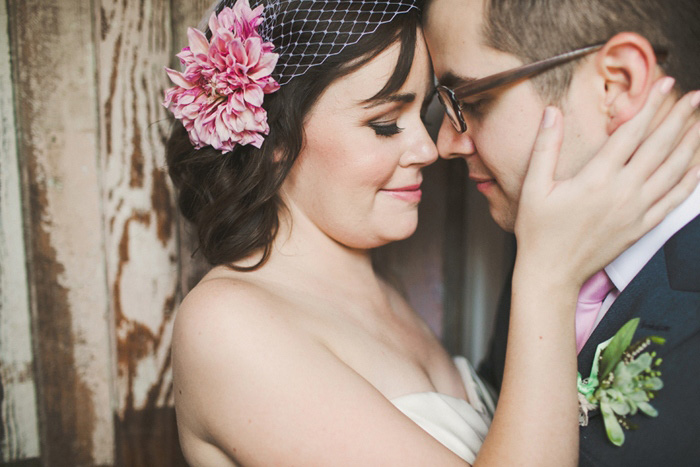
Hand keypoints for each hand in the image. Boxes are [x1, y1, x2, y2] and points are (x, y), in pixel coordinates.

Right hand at [515, 77, 699, 287]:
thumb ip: (545, 147)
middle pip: (659, 146)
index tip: (666, 84)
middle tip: (696, 96)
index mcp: (596, 178)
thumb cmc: (539, 231)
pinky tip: (698, 166)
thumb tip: (552, 112)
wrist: (552, 272)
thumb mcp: (534, 187)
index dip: (650, 105)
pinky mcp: (642, 227)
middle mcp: (623, 192)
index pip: (631, 132)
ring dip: (691, 143)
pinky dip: (690, 181)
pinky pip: (674, 200)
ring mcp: (636, 211)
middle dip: (680, 117)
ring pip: (673, 170)